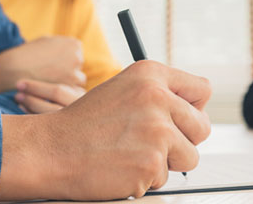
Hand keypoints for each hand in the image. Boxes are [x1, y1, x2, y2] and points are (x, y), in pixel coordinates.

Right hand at [0, 36, 85, 94]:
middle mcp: (78, 57)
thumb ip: (60, 45)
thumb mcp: (44, 41)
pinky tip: (48, 93)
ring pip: (76, 83)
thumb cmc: (25, 55)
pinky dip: (61, 95)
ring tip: (48, 85)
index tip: (52, 65)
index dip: (64, 61)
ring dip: (66, 85)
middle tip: (50, 77)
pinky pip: (69, 95)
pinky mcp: (68, 90)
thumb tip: (68, 50)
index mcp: (73, 44)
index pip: (76, 55)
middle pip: (78, 68)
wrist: (11, 71)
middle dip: (67, 73)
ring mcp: (75, 74)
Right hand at [0, 60, 211, 200]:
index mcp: (151, 74)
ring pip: (190, 156)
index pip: (202, 90)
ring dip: (166, 162)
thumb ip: (159, 94)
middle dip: (184, 140)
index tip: (180, 118)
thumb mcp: (124, 90)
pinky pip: (165, 178)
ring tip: (134, 154)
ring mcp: (156, 130)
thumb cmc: (85, 123)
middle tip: (155, 144)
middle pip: (202, 127)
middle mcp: (157, 97)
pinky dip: (145, 178)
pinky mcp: (152, 162)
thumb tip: (196, 111)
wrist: (50, 150)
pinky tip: (121, 166)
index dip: (194, 108)